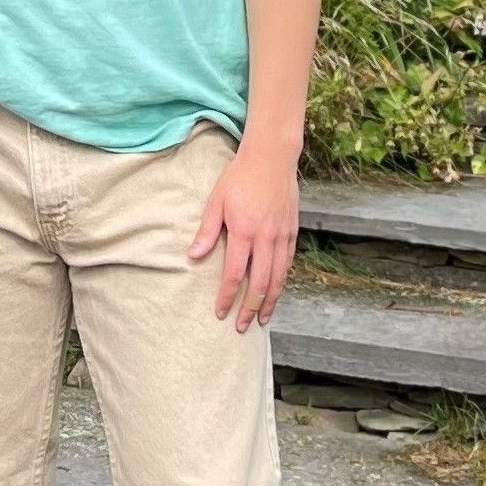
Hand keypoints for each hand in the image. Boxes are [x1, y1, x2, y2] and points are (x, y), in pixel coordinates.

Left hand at [187, 141, 299, 331]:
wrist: (271, 159)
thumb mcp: (216, 201)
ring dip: (270, 301)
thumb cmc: (239, 178)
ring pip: (279, 278)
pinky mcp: (292, 232)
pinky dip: (282, 282)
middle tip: (243, 327)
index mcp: (244, 232)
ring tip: (262, 319)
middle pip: (260, 283)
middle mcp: (266, 238)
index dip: (227, 297)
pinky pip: (288, 264)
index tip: (220, 312)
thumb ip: (207, 231)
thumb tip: (194, 257)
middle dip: (251, 308)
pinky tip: (276, 292)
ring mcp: (282, 236)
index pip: (235, 274)